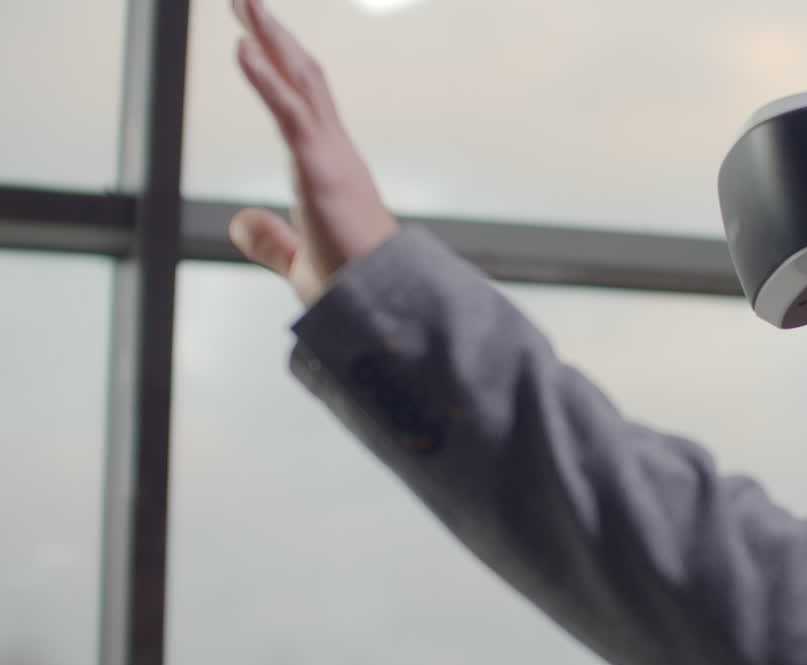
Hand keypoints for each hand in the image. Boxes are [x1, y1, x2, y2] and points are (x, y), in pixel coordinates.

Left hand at [229, 0, 398, 304]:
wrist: (385, 309)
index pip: (304, 104)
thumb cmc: (354, 289)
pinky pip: (289, 115)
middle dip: (274, 34)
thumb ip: (269, 239)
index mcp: (332, 169)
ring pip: (299, 82)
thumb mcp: (298, 261)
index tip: (256, 33)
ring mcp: (331, 158)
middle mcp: (336, 153)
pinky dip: (265, 78)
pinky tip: (242, 46)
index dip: (281, 65)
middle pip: (302, 77)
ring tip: (244, 0)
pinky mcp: (322, 171)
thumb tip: (239, 220)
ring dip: (269, 36)